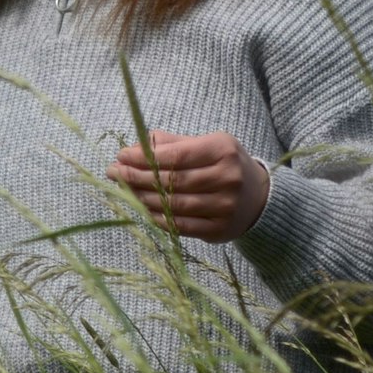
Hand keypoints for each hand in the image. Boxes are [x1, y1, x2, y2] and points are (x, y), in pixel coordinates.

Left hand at [105, 130, 268, 242]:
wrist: (259, 197)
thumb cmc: (223, 165)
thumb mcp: (204, 144)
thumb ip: (170, 144)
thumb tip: (132, 148)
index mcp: (222, 150)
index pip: (175, 155)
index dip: (144, 158)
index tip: (120, 156)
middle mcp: (227, 177)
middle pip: (171, 181)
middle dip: (136, 177)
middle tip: (113, 173)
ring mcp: (225, 206)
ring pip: (173, 204)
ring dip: (141, 197)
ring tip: (123, 189)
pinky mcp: (219, 229)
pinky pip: (180, 225)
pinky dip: (156, 217)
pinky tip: (140, 207)